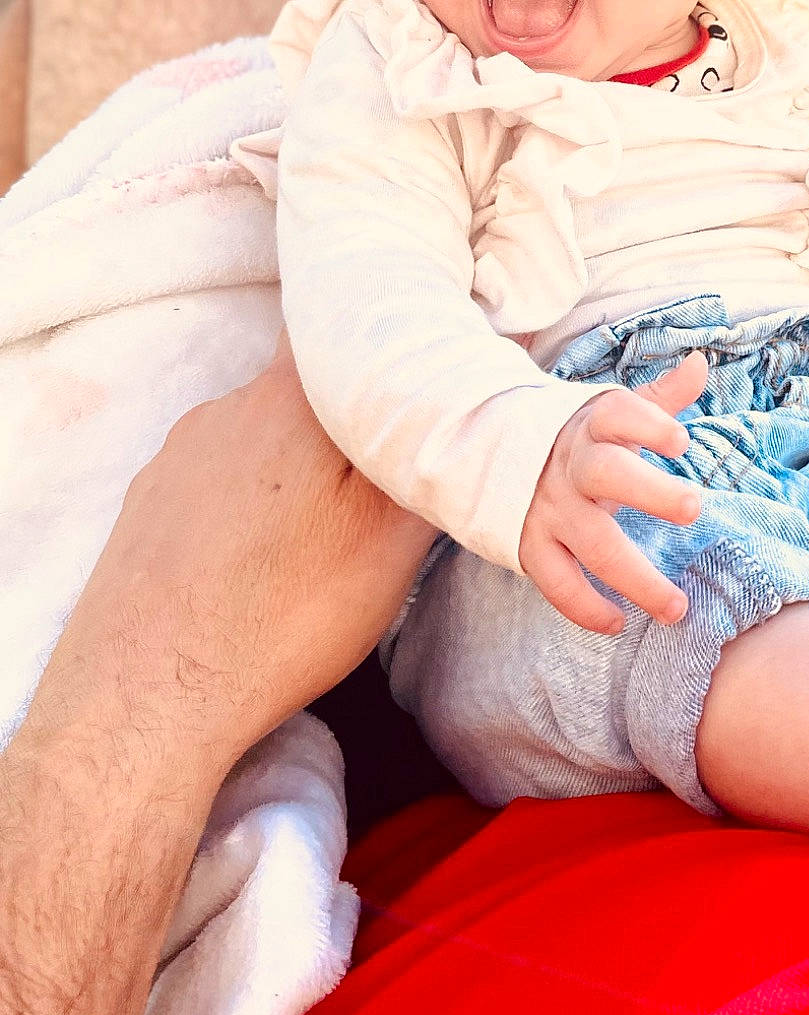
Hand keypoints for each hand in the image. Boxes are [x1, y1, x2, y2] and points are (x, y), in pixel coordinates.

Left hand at [22, 334, 438, 791]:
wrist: (149, 695)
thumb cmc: (283, 613)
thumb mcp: (392, 538)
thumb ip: (425, 456)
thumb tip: (455, 408)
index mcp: (293, 395)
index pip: (342, 319)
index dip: (384, 333)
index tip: (416, 369)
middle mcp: (228, 406)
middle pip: (307, 384)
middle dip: (350, 420)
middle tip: (384, 482)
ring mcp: (178, 453)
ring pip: (262, 434)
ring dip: (297, 469)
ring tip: (319, 541)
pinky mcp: (148, 501)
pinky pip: (218, 479)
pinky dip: (248, 505)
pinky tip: (261, 564)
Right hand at [519, 351, 708, 636]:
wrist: (491, 458)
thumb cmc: (578, 440)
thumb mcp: (611, 413)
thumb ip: (659, 397)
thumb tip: (700, 362)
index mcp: (592, 425)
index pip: (618, 413)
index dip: (648, 422)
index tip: (680, 440)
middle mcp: (571, 465)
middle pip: (608, 474)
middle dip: (650, 491)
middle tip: (695, 508)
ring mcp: (549, 509)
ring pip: (592, 543)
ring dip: (636, 578)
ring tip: (676, 607)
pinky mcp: (529, 545)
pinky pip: (556, 582)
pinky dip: (584, 607)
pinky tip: (619, 622)